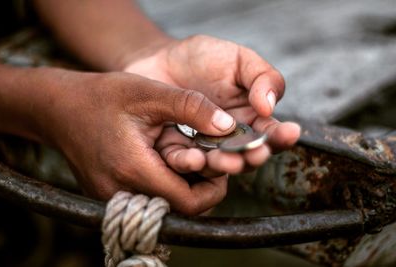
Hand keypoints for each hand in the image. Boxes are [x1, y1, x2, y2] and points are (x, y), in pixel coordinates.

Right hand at [39, 68, 240, 214]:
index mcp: (133, 169)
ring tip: (185, 157)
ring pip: (163, 208)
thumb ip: (190, 107)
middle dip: (200, 188)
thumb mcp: (148, 92)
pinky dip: (162, 187)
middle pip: (178, 211)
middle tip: (205, 159)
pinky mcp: (108, 196)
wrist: (59, 109)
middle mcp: (121, 193)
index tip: (218, 163)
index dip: (214, 188)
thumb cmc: (102, 97)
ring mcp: (112, 199)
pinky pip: (146, 201)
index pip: (189, 204)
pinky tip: (163, 162)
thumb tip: (228, 125)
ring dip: (182, 187)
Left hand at [122, 35, 300, 176]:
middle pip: (247, 156)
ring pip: (217, 165)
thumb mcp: (240, 60)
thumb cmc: (206, 59)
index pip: (271, 133)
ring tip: (222, 160)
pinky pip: (184, 161)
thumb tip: (268, 106)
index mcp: (252, 119)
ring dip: (223, 165)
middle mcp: (231, 139)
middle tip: (254, 154)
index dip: (282, 135)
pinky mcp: (178, 150)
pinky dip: (189, 163)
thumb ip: (262, 78)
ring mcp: (205, 147)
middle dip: (252, 157)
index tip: (290, 132)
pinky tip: (192, 157)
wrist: (163, 62)